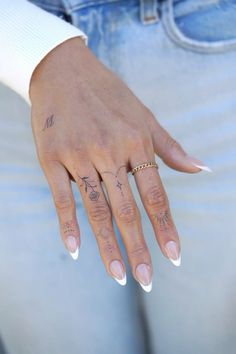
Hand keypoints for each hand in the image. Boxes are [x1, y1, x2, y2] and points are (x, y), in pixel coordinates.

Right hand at [29, 37, 209, 290]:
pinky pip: (61, 197)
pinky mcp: (51, 158)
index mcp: (135, 142)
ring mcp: (78, 155)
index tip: (174, 255)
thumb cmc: (108, 94)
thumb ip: (170, 147)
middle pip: (127, 209)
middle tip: (147, 280)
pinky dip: (67, 225)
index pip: (156, 195)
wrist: (63, 70)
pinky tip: (75, 251)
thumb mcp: (144, 115)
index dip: (165, 227)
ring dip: (108, 245)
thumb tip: (201, 169)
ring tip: (119, 276)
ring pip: (96, 209)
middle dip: (139, 247)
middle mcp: (109, 151)